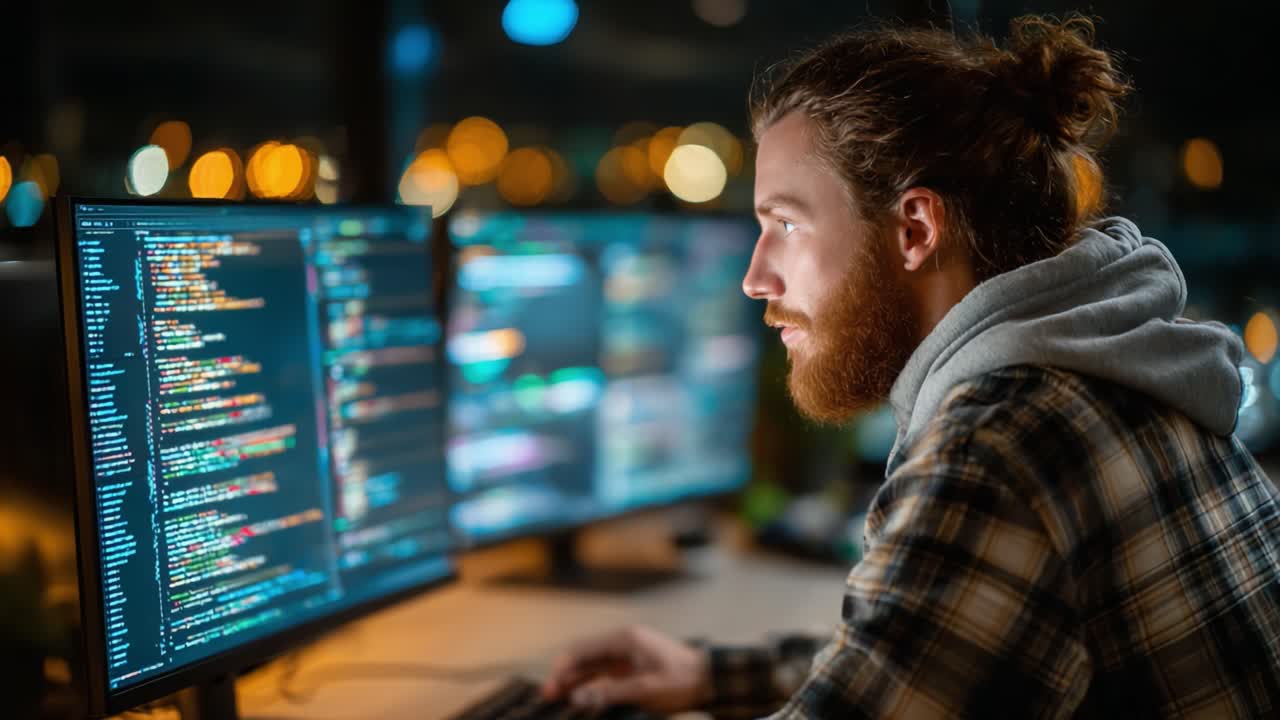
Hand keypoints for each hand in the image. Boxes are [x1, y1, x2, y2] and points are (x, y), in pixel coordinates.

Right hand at [541, 625, 712, 712]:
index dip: (564, 665)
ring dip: (575, 681)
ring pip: (592, 667)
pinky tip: (579, 698)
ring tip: (556, 698)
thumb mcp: (646, 688)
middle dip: (565, 675)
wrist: (710, 680)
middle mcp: (623, 644)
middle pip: (585, 658)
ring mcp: (627, 656)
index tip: (550, 682)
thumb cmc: (683, 679)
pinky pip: (604, 676)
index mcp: (626, 639)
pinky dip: (590, 686)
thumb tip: (578, 697)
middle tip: (547, 694)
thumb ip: (611, 692)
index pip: (585, 648)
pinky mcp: (631, 669)